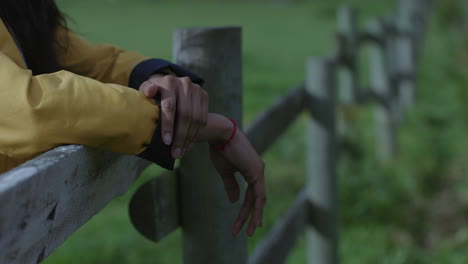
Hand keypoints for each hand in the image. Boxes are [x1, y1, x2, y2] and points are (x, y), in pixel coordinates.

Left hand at [139, 74, 208, 158]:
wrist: (170, 87)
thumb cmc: (154, 94)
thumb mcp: (147, 91)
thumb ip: (146, 92)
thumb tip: (150, 91)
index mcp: (168, 81)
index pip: (169, 106)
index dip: (168, 125)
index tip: (166, 141)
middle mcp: (184, 83)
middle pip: (185, 114)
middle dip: (180, 136)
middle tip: (175, 153)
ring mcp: (196, 89)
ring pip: (195, 118)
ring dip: (188, 138)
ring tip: (181, 152)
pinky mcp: (204, 95)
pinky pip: (202, 119)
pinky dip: (196, 133)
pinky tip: (188, 144)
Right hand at [208, 120, 265, 236]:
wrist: (219, 135)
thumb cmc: (220, 149)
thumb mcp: (225, 172)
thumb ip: (231, 186)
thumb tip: (234, 201)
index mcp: (251, 171)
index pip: (251, 195)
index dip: (248, 209)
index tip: (244, 223)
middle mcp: (258, 171)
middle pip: (256, 199)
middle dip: (251, 216)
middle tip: (249, 232)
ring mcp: (258, 170)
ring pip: (259, 199)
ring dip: (254, 216)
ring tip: (251, 231)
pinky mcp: (256, 171)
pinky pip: (258, 193)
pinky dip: (256, 207)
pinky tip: (253, 218)